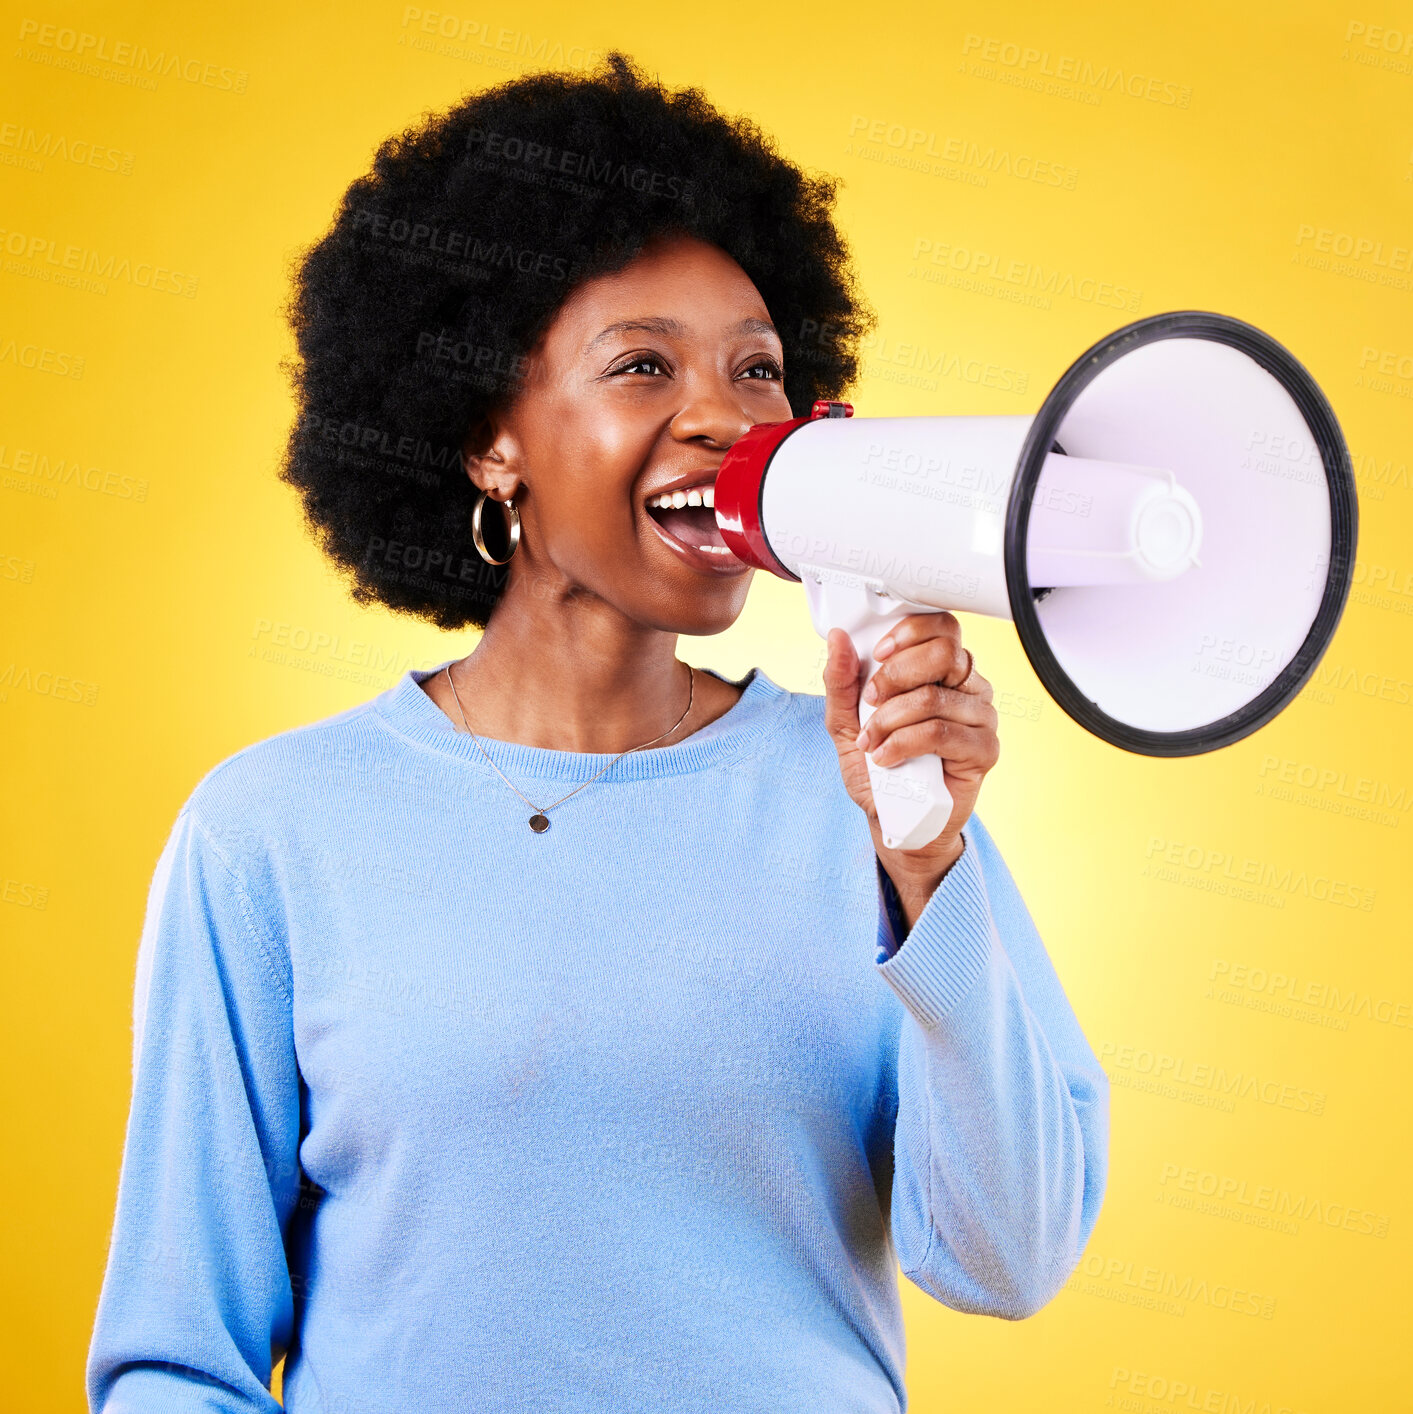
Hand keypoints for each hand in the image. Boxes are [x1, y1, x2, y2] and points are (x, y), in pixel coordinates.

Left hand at [822, 613, 999, 928]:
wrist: (893, 818)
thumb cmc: (877, 768)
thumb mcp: (845, 722)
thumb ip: (840, 681)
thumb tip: (838, 638)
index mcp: (942, 670)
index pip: (943, 626)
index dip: (909, 633)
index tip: (877, 654)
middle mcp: (968, 687)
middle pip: (944, 652)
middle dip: (894, 676)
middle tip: (871, 703)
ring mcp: (981, 717)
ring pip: (935, 697)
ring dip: (890, 721)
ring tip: (872, 742)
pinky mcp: (984, 750)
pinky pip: (942, 733)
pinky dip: (903, 744)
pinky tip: (887, 759)